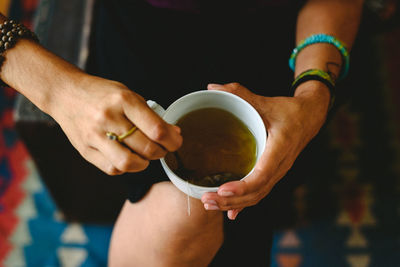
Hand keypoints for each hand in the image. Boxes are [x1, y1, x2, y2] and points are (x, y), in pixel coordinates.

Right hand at [49, 75, 181, 174]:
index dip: (173, 140)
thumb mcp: (128, 95)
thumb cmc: (102, 94)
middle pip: (146, 148)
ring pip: (129, 163)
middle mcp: (108, 118)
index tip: (176, 142)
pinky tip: (128, 157)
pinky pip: (112, 169)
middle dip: (161, 152)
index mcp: (123, 100)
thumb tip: (174, 134)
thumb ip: (150, 115)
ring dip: (145, 163)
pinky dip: (125, 167)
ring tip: (146, 156)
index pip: (156, 129)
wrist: (65, 94)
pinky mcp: (85, 150)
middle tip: (162, 148)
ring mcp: (95, 136)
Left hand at [201, 82, 329, 219]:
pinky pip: (260, 193)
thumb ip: (239, 93)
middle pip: (256, 191)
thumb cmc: (288, 110)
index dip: (243, 185)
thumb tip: (211, 87)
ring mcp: (279, 172)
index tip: (223, 189)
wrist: (311, 117)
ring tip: (209, 204)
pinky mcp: (275, 174)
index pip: (262, 174)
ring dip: (234, 204)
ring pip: (257, 196)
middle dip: (231, 199)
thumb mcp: (265, 101)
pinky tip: (230, 213)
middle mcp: (281, 165)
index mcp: (280, 147)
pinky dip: (244, 204)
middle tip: (206, 200)